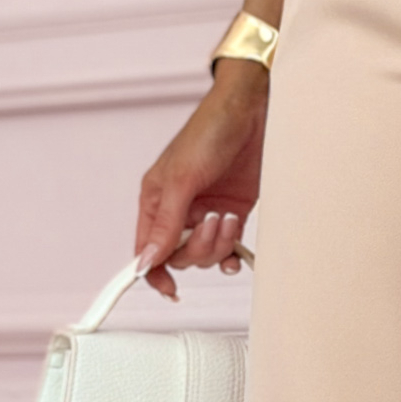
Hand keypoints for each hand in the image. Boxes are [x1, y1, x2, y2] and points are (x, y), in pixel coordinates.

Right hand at [133, 58, 268, 298]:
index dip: (153, 272)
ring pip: (206, 254)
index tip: (168, 289)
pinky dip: (234, 252)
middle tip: (212, 222)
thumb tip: (148, 259)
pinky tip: (238, 243)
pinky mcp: (233, 213)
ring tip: (228, 217)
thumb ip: (166, 223)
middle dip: (198, 247)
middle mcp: (179, 210)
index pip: (146, 249)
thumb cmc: (210, 130)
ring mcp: (207, 213)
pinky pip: (229, 248)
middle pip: (180, 256)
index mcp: (156, 201)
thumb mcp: (182, 178)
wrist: (254, 112)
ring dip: (220, 243)